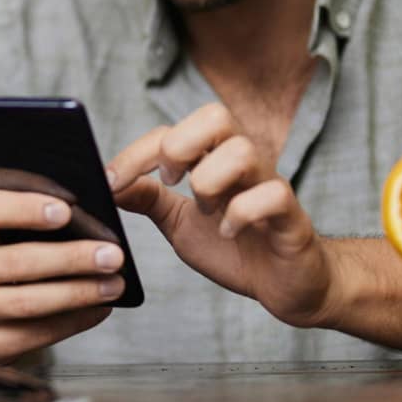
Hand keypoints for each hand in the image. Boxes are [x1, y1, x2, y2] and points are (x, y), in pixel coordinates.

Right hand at [0, 159, 124, 361]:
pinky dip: (73, 321)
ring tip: (114, 282)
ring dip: (78, 293)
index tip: (67, 208)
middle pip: (15, 263)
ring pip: (28, 303)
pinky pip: (35, 336)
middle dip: (70, 258)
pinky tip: (99, 307)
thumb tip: (28, 154)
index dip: (24, 208)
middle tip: (113, 253)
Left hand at [106, 103, 334, 327]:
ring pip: (242, 151)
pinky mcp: (292, 217)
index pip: (172, 130)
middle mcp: (243, 163)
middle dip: (180, 146)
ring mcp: (269, 186)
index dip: (137, 152)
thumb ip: (148, 200)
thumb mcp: (178, 223)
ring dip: (210, 183)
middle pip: (216, 116)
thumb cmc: (234, 248)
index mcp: (213, 159)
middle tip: (171, 183)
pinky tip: (229, 233)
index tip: (112, 181)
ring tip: (206, 212)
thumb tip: (109, 183)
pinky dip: (242, 214)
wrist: (284, 285)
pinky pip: (273, 195)